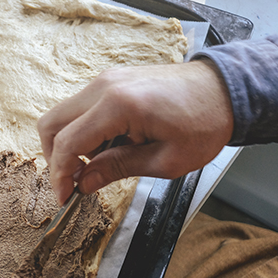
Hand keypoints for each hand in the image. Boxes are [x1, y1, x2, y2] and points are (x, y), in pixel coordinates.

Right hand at [38, 60, 233, 202]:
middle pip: (51, 124)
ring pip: (62, 115)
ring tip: (98, 164)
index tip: (64, 197)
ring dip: (70, 144)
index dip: (60, 174)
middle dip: (55, 158)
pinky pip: (80, 108)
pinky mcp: (110, 81)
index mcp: (118, 105)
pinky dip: (82, 131)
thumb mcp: (165, 160)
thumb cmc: (205, 123)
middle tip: (72, 181)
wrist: (226, 89)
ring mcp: (105, 80)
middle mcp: (104, 87)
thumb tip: (84, 184)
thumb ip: (117, 169)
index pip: (68, 142)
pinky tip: (108, 147)